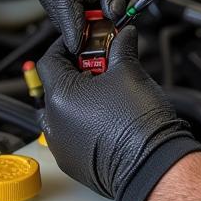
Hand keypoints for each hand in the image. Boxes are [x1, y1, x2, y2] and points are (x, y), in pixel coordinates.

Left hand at [36, 30, 200, 200]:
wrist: (151, 164)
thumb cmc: (138, 123)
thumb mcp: (130, 72)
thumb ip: (121, 47)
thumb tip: (124, 36)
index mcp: (60, 97)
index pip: (49, 60)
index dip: (66, 46)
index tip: (84, 41)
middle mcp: (53, 123)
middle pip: (55, 85)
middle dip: (77, 70)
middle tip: (101, 64)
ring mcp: (61, 145)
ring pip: (61, 111)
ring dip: (78, 97)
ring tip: (105, 91)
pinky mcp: (72, 161)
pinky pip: (69, 133)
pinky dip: (82, 121)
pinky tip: (106, 116)